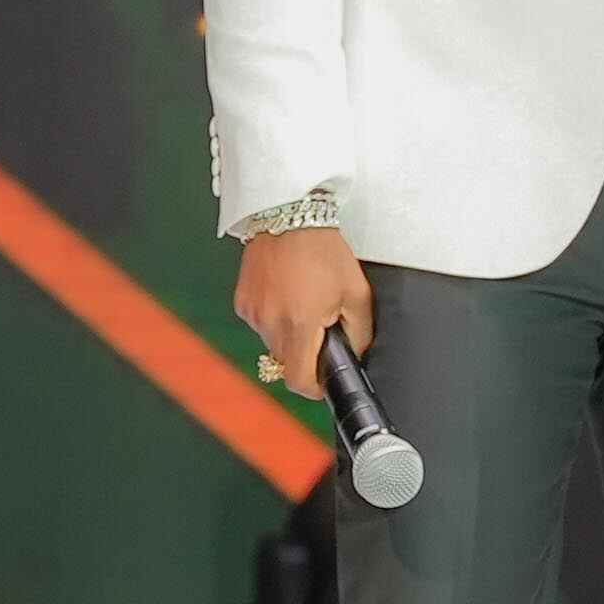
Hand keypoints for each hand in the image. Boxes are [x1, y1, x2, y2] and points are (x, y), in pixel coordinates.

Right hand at [234, 227, 376, 392]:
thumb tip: (357, 354)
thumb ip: (360, 331)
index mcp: (300, 324)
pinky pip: (261, 324)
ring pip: (273, 343)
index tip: (324, 379)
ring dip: (289, 335)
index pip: (298, 380)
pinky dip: (275, 318)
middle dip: (305, 354)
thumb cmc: (322, 249)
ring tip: (303, 304)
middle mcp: (270, 323)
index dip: (314, 387)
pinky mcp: (243, 302)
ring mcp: (253, 313)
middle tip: (321, 328)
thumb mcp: (356, 292)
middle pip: (287, 362)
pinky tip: (287, 294)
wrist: (287, 216)